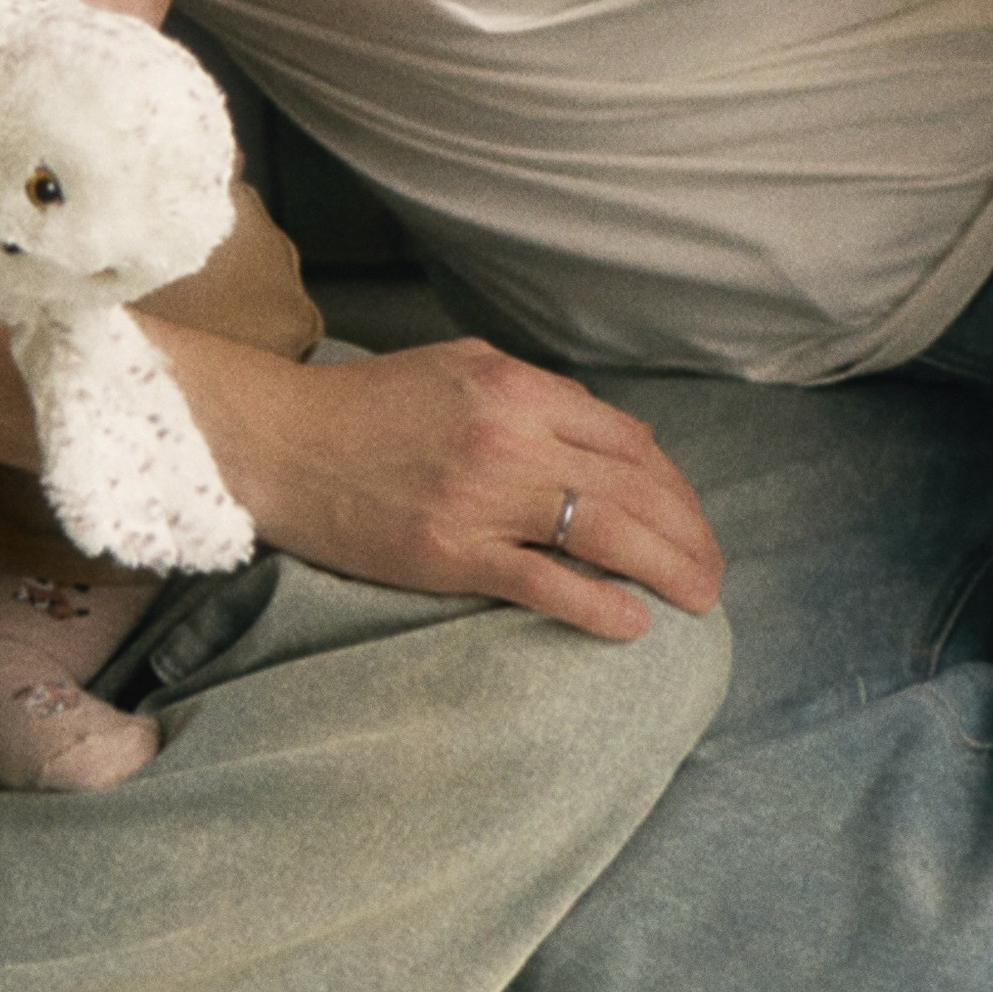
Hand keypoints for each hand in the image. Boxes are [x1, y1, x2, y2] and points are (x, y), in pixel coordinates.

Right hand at [173, 334, 721, 640]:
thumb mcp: (459, 368)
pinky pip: (545, 582)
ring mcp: (482, 496)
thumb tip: (600, 434)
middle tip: (712, 572)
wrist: (280, 442)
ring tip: (698, 599)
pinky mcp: (450, 553)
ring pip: (606, 533)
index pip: (627, 439)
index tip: (688, 517)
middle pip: (634, 486)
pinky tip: (633, 624)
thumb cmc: (367, 405)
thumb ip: (533, 394)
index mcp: (515, 387)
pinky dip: (599, 605)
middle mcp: (509, 435)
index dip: (673, 483)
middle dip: (688, 532)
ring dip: (667, 568)